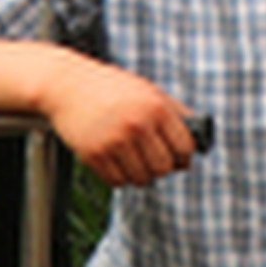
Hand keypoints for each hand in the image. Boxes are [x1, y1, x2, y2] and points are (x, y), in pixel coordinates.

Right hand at [43, 60, 204, 188]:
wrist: (65, 84)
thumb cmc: (109, 86)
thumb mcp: (146, 89)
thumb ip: (174, 111)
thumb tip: (200, 137)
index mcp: (155, 107)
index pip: (185, 147)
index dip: (184, 157)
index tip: (179, 158)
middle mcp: (137, 125)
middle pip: (164, 168)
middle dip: (161, 168)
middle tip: (153, 161)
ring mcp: (114, 141)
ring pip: (142, 179)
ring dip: (140, 175)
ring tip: (133, 161)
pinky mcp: (94, 155)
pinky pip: (117, 182)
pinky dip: (119, 177)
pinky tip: (115, 161)